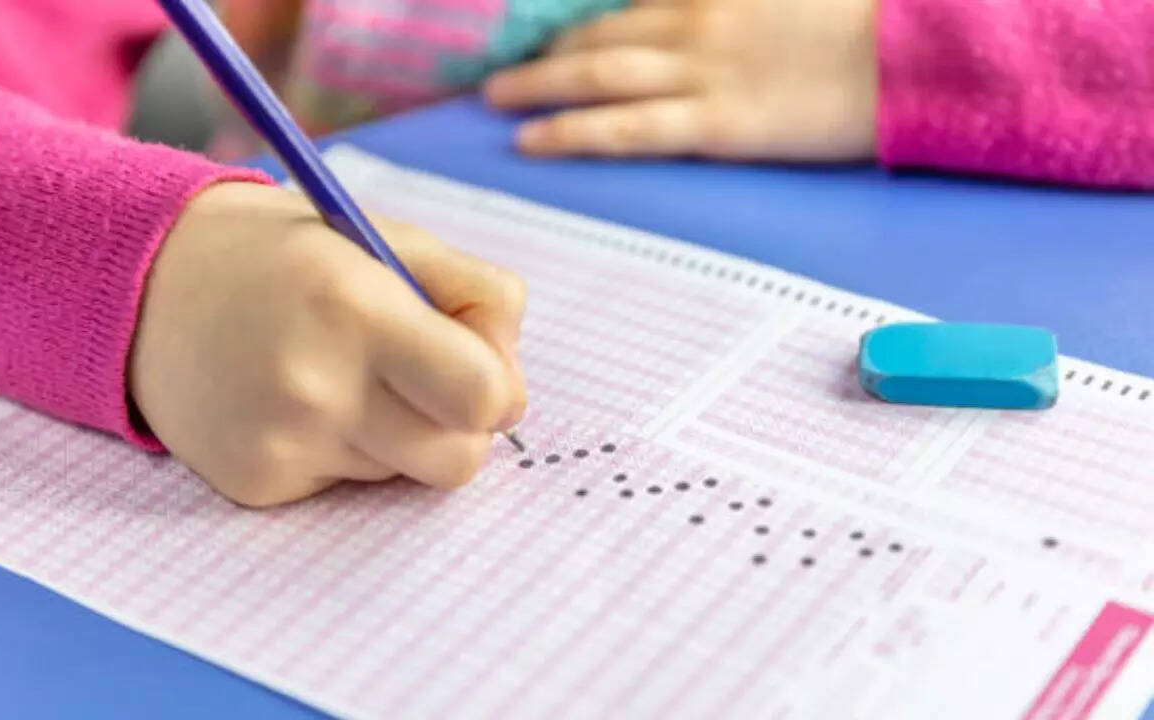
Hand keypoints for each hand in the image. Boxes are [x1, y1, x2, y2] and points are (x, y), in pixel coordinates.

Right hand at [129, 182, 526, 505]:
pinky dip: (344, 452)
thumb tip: (510, 383)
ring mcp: (281, 444)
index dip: (499, 388)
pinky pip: (346, 486)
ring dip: (398, 434)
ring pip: (404, 476)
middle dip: (461, 427)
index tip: (478, 368)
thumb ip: (474, 295)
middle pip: (458, 461)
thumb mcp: (386, 238)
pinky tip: (298, 405)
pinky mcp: (255, 484)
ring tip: (342, 378)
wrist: (145, 288)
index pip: (484, 397)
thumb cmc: (286, 257)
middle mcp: (317, 385)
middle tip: (426, 384)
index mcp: (358, 308)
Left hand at [483, 0, 877, 161]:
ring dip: (537, 86)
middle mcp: (694, 24)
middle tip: (496, 67)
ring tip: (492, 100)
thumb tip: (676, 16)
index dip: (574, 19)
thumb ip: (733, 3)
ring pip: (597, 78)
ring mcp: (701, 75)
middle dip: (543, 51)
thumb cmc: (860, 23)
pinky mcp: (717, 126)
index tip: (537, 30)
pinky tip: (532, 139)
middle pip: (597, 36)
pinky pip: (627, 130)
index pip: (622, 3)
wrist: (912, 56)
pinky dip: (573, 132)